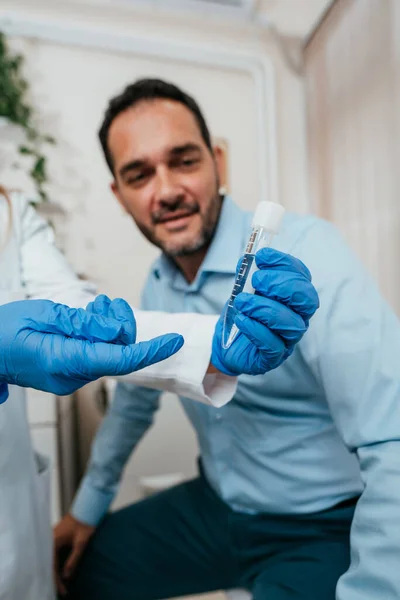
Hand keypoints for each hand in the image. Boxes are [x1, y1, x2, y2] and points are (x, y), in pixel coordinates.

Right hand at [0, 295, 183, 399]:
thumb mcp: (45, 315)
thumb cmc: (4, 332)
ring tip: (93, 308)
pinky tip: (87, 318)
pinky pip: (96, 353)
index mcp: (67, 362)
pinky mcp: (69, 373)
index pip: (122, 359)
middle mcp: (73, 376)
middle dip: (122, 324)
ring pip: (109, 350)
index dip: (152, 350)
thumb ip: (84, 324)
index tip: (175, 340)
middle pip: (118, 350)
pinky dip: (99, 334)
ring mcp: (71, 378)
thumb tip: (117, 331)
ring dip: (109, 326)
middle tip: (106, 304)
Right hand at [53, 513, 94, 596]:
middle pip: (49, 564)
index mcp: (53, 542)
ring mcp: (53, 539)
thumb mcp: (81, 543)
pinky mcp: (57, 538)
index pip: (52, 566)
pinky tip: (62, 571)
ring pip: (51, 560)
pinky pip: (54, 554)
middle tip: (62, 591)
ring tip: (61, 585)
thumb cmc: (85, 522)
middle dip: (55, 578)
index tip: (63, 590)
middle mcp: (50, 540)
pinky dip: (58, 564)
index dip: (57, 580)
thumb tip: (66, 575)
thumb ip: (73, 559)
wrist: (87, 507)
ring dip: (56, 572)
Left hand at [211, 248, 318, 375]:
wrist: (226, 343)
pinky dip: (256, 329)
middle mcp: (297, 317)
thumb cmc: (243, 313)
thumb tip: (249, 259)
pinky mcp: (273, 358)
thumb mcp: (244, 288)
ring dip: (264, 308)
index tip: (262, 256)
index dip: (285, 264)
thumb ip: (248, 273)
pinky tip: (241, 320)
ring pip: (291, 323)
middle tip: (256, 281)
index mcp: (294, 297)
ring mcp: (288, 339)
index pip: (302, 277)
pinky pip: (273, 345)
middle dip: (282, 285)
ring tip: (241, 302)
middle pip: (307, 300)